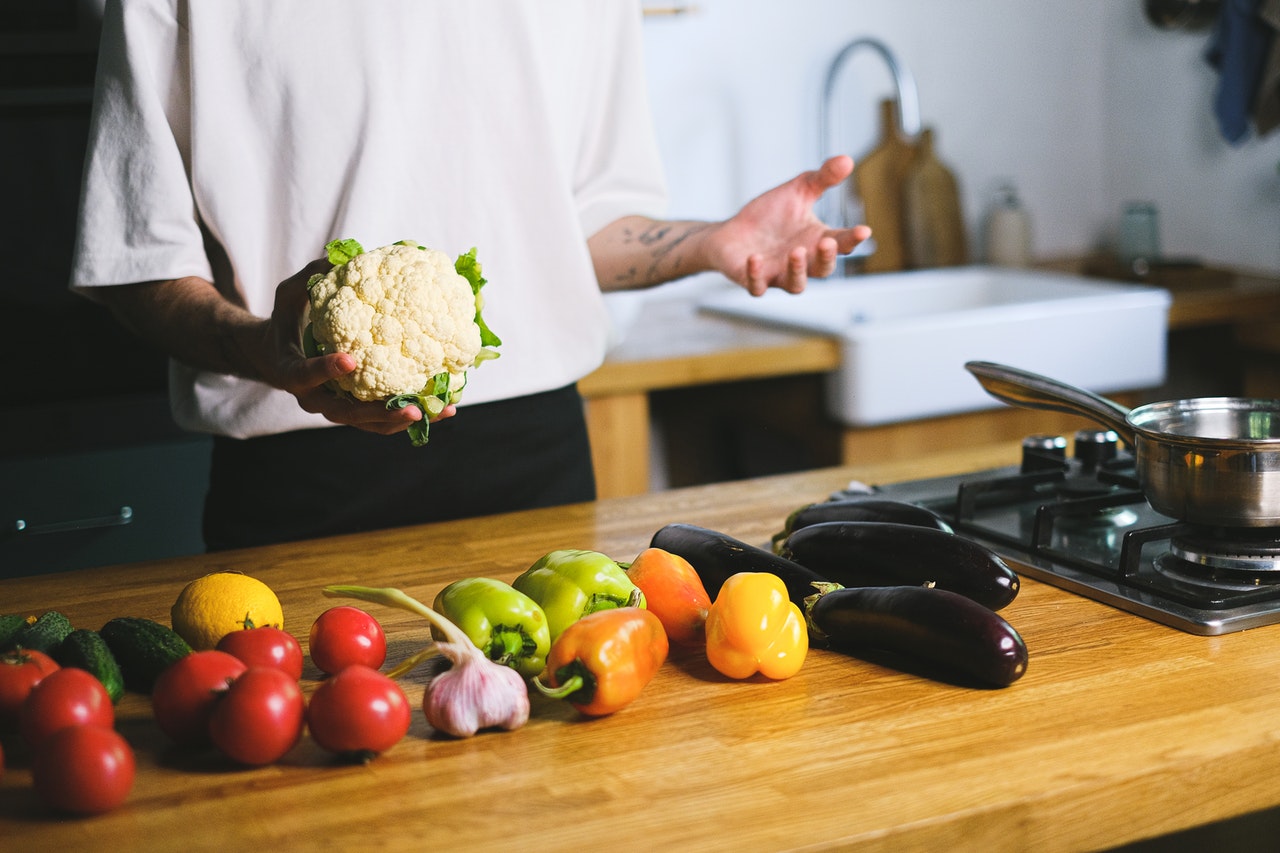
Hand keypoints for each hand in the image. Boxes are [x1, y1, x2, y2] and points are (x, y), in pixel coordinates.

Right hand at [265, 262, 455, 434]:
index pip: (304, 375)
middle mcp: (315, 397)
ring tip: (438, 411)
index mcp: (292, 372)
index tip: (350, 359)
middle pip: (347, 413)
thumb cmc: (286, 323)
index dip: (325, 370)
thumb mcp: (288, 297)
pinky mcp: (356, 411)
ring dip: (404, 420)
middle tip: (412, 408)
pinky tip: (441, 408)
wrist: (279, 357)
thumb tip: (340, 259)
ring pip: (370, 423)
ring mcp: (337, 407)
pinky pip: (382, 421)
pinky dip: (409, 416)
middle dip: (380, 413)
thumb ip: (309, 280)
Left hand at [708, 155, 870, 295]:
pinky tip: (754, 258)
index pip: (841, 244)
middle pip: (822, 270)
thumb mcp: (797, 191)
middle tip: (827, 242)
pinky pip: (757, 286)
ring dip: (797, 270)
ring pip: (795, 285)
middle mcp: (801, 263)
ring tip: (796, 252)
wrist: (732, 232)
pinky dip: (756, 275)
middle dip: (826, 258)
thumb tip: (847, 160)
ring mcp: (777, 274)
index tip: (863, 230)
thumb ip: (822, 178)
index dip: (852, 239)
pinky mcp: (752, 280)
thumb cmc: (769, 216)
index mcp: (816, 241)